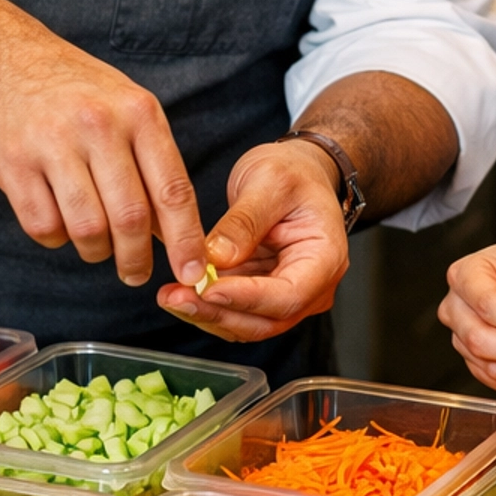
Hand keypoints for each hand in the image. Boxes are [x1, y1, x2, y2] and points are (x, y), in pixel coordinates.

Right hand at [0, 20, 205, 289]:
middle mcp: (97, 124)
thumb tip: (175, 235)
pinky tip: (59, 221)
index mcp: (138, 112)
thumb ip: (154, 166)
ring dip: (96, 252)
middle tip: (136, 274)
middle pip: (129, 218)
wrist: (3, 57)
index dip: (185, 240)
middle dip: (137, 259)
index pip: (172, 190)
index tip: (193, 273)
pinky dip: (56, 238)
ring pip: (87, 229)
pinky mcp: (11, 163)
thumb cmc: (78, 91)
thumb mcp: (128, 110)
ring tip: (97, 246)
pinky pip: (43, 226)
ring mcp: (51, 142)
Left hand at [157, 140, 347, 341]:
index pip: (289, 294)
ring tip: (170, 295)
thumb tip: (218, 257)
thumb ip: (244, 221)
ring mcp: (288, 294)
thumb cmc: (293, 172)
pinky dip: (207, 306)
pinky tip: (180, 292)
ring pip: (247, 323)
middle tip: (176, 297)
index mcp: (325, 257)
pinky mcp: (263, 293)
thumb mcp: (268, 181)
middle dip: (217, 311)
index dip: (246, 298)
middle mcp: (312, 285)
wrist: (297, 172)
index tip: (208, 289)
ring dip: (207, 313)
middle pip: (266, 319)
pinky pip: (236, 311)